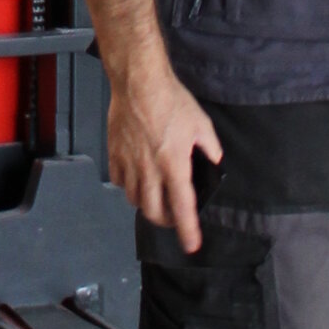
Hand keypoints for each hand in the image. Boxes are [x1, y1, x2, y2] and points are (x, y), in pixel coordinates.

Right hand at [106, 58, 221, 252]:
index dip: (188, 230)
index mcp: (175, 165)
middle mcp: (150, 170)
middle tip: (173, 217)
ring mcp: (129, 163)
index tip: (191, 245)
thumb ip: (209, 148)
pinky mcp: (114, 154)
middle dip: (165, 221)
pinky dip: (127, 186)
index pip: (183, 208)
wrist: (139, 82)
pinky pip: (119, 181)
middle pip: (153, 212)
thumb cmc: (171, 100)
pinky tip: (135, 179)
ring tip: (154, 198)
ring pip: (134, 199)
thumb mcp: (201, 124)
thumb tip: (214, 160)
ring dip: (146, 205)